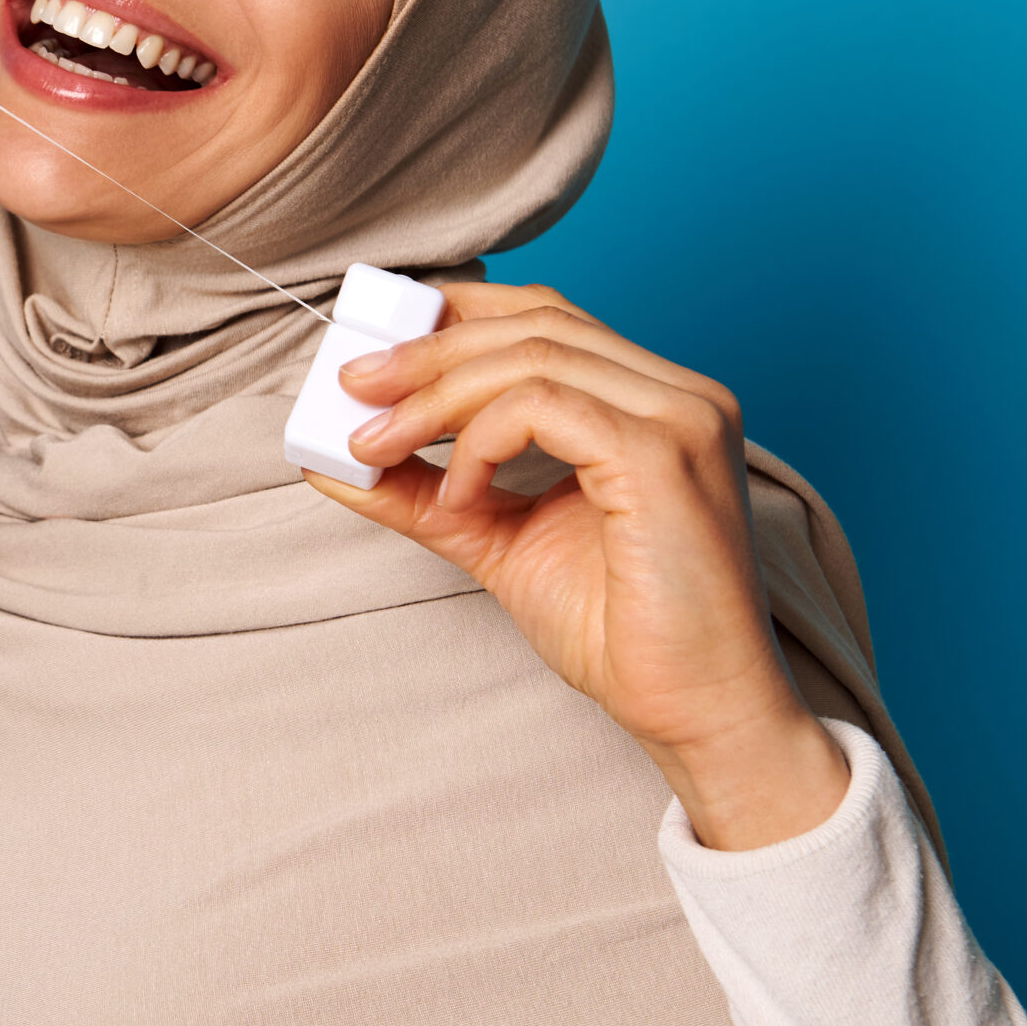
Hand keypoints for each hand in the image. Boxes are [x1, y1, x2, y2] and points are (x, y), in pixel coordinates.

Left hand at [302, 282, 849, 849]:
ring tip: (374, 447)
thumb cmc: (617, 631)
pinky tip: (457, 494)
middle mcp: (678, 394)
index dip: (455, 314)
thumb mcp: (494, 539)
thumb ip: (423, 490)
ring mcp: (681, 417)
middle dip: (426, 352)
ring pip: (530, 356)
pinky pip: (543, 406)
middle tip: (350, 390)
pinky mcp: (665, 454)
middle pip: (531, 324)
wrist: (693, 711)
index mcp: (651, 400)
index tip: (374, 346)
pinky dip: (478, 442)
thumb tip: (333, 458)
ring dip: (432, 398)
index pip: (545, 315)